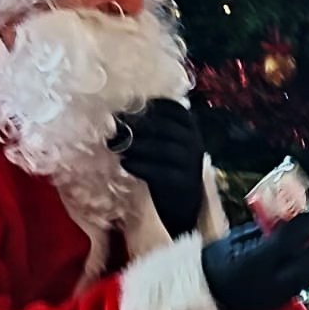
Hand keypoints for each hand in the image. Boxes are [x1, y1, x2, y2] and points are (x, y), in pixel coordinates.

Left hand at [113, 97, 205, 235]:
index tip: (127, 107)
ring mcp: (190, 163)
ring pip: (163, 148)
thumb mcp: (164, 143)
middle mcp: (193, 142)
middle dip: (137, 125)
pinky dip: (140, 166)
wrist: (182, 203)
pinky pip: (159, 171)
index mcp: (190, 128)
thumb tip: (117, 115)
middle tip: (114, 127)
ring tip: (116, 146)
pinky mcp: (181, 182)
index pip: (174, 108)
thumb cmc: (166, 166)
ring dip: (136, 145)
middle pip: (165, 127)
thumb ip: (150, 130)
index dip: (151, 105)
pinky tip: (126, 164)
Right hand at [200, 216, 308, 309]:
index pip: (286, 241)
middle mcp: (267, 282)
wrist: (199, 297)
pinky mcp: (273, 308)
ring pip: (305, 279)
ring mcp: (272, 298)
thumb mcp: (233, 240)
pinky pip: (296, 289)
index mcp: (252, 262)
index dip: (304, 226)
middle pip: (304, 264)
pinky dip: (306, 274)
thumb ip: (261, 232)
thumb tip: (285, 221)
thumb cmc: (212, 263)